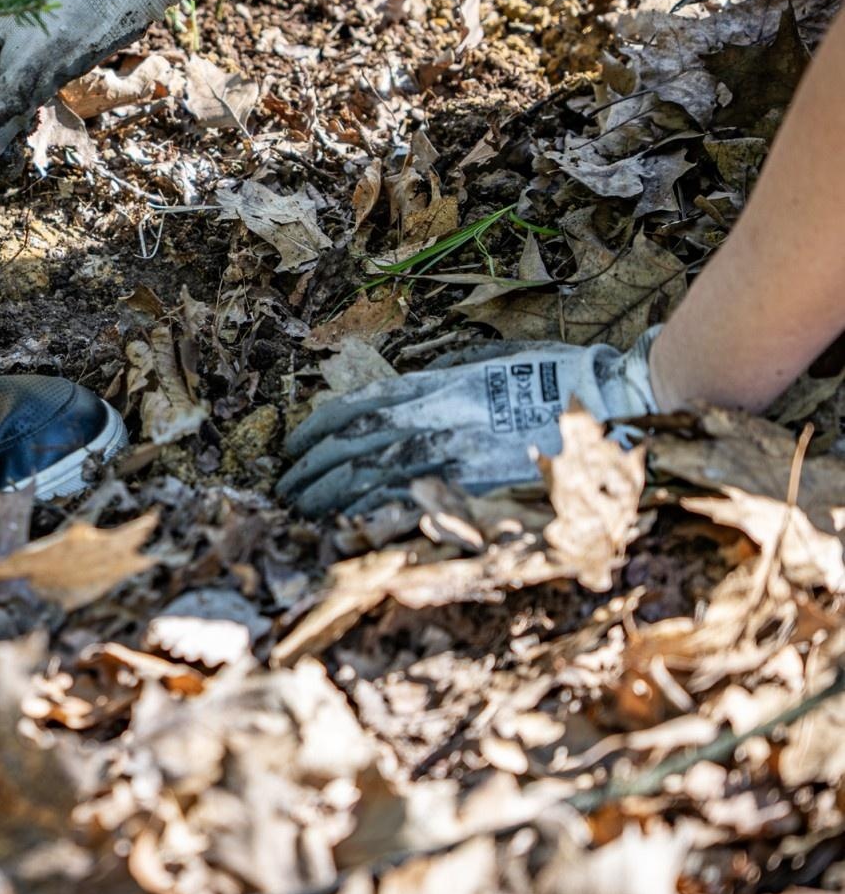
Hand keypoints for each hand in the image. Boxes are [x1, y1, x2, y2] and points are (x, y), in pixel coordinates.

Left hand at [276, 332, 660, 515]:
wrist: (610, 402)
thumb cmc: (552, 377)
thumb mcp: (486, 362)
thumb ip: (440, 378)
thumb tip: (403, 394)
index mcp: (432, 389)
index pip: (351, 411)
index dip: (313, 433)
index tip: (291, 450)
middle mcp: (434, 422)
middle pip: (349, 451)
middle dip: (309, 474)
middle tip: (283, 494)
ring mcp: (454, 459)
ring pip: (369, 483)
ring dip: (327, 501)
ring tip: (300, 514)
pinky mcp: (476, 491)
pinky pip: (411, 509)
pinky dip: (372, 521)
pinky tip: (347, 531)